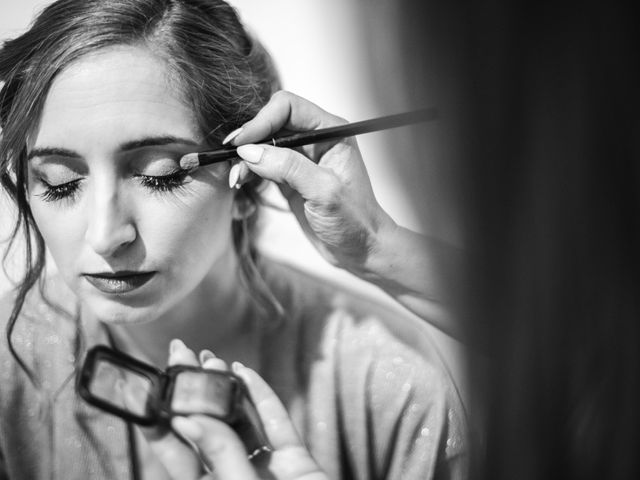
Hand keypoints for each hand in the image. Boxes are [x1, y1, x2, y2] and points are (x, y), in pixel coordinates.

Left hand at [141, 339, 327, 479]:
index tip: (142, 386)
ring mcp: (266, 469)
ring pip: (242, 421)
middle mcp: (234, 479)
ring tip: (209, 359)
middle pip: (208, 429)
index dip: (158, 418)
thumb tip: (189, 419)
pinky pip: (276, 423)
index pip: (175, 452)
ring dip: (226, 389)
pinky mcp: (295, 461)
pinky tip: (245, 373)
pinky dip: (262, 397)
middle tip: (179, 355)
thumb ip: (220, 457)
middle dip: (193, 392)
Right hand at [229, 90, 395, 274]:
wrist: (361, 250)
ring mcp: (301, 159)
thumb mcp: (324, 193)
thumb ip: (289, 168)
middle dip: (249, 140)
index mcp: (331, 132)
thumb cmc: (355, 221)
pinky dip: (249, 172)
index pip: (288, 108)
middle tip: (231, 161)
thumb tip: (251, 152)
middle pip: (271, 123)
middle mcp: (315, 140)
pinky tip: (240, 184)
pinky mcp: (290, 178)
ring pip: (264, 145)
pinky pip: (263, 165)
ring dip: (245, 159)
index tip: (242, 143)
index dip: (262, 120)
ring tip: (235, 180)